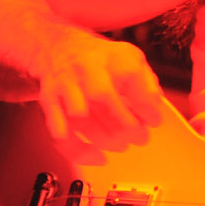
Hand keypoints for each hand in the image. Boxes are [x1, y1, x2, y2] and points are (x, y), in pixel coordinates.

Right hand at [27, 29, 165, 150]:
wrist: (57, 48)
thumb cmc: (100, 60)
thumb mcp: (130, 59)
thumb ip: (147, 82)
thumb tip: (155, 106)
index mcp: (111, 55)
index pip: (130, 75)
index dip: (145, 104)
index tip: (154, 121)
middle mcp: (85, 67)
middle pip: (101, 94)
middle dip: (125, 124)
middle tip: (140, 138)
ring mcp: (64, 85)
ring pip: (79, 116)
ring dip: (104, 137)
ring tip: (122, 146)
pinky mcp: (48, 103)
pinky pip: (59, 133)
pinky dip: (78, 151)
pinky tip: (97, 157)